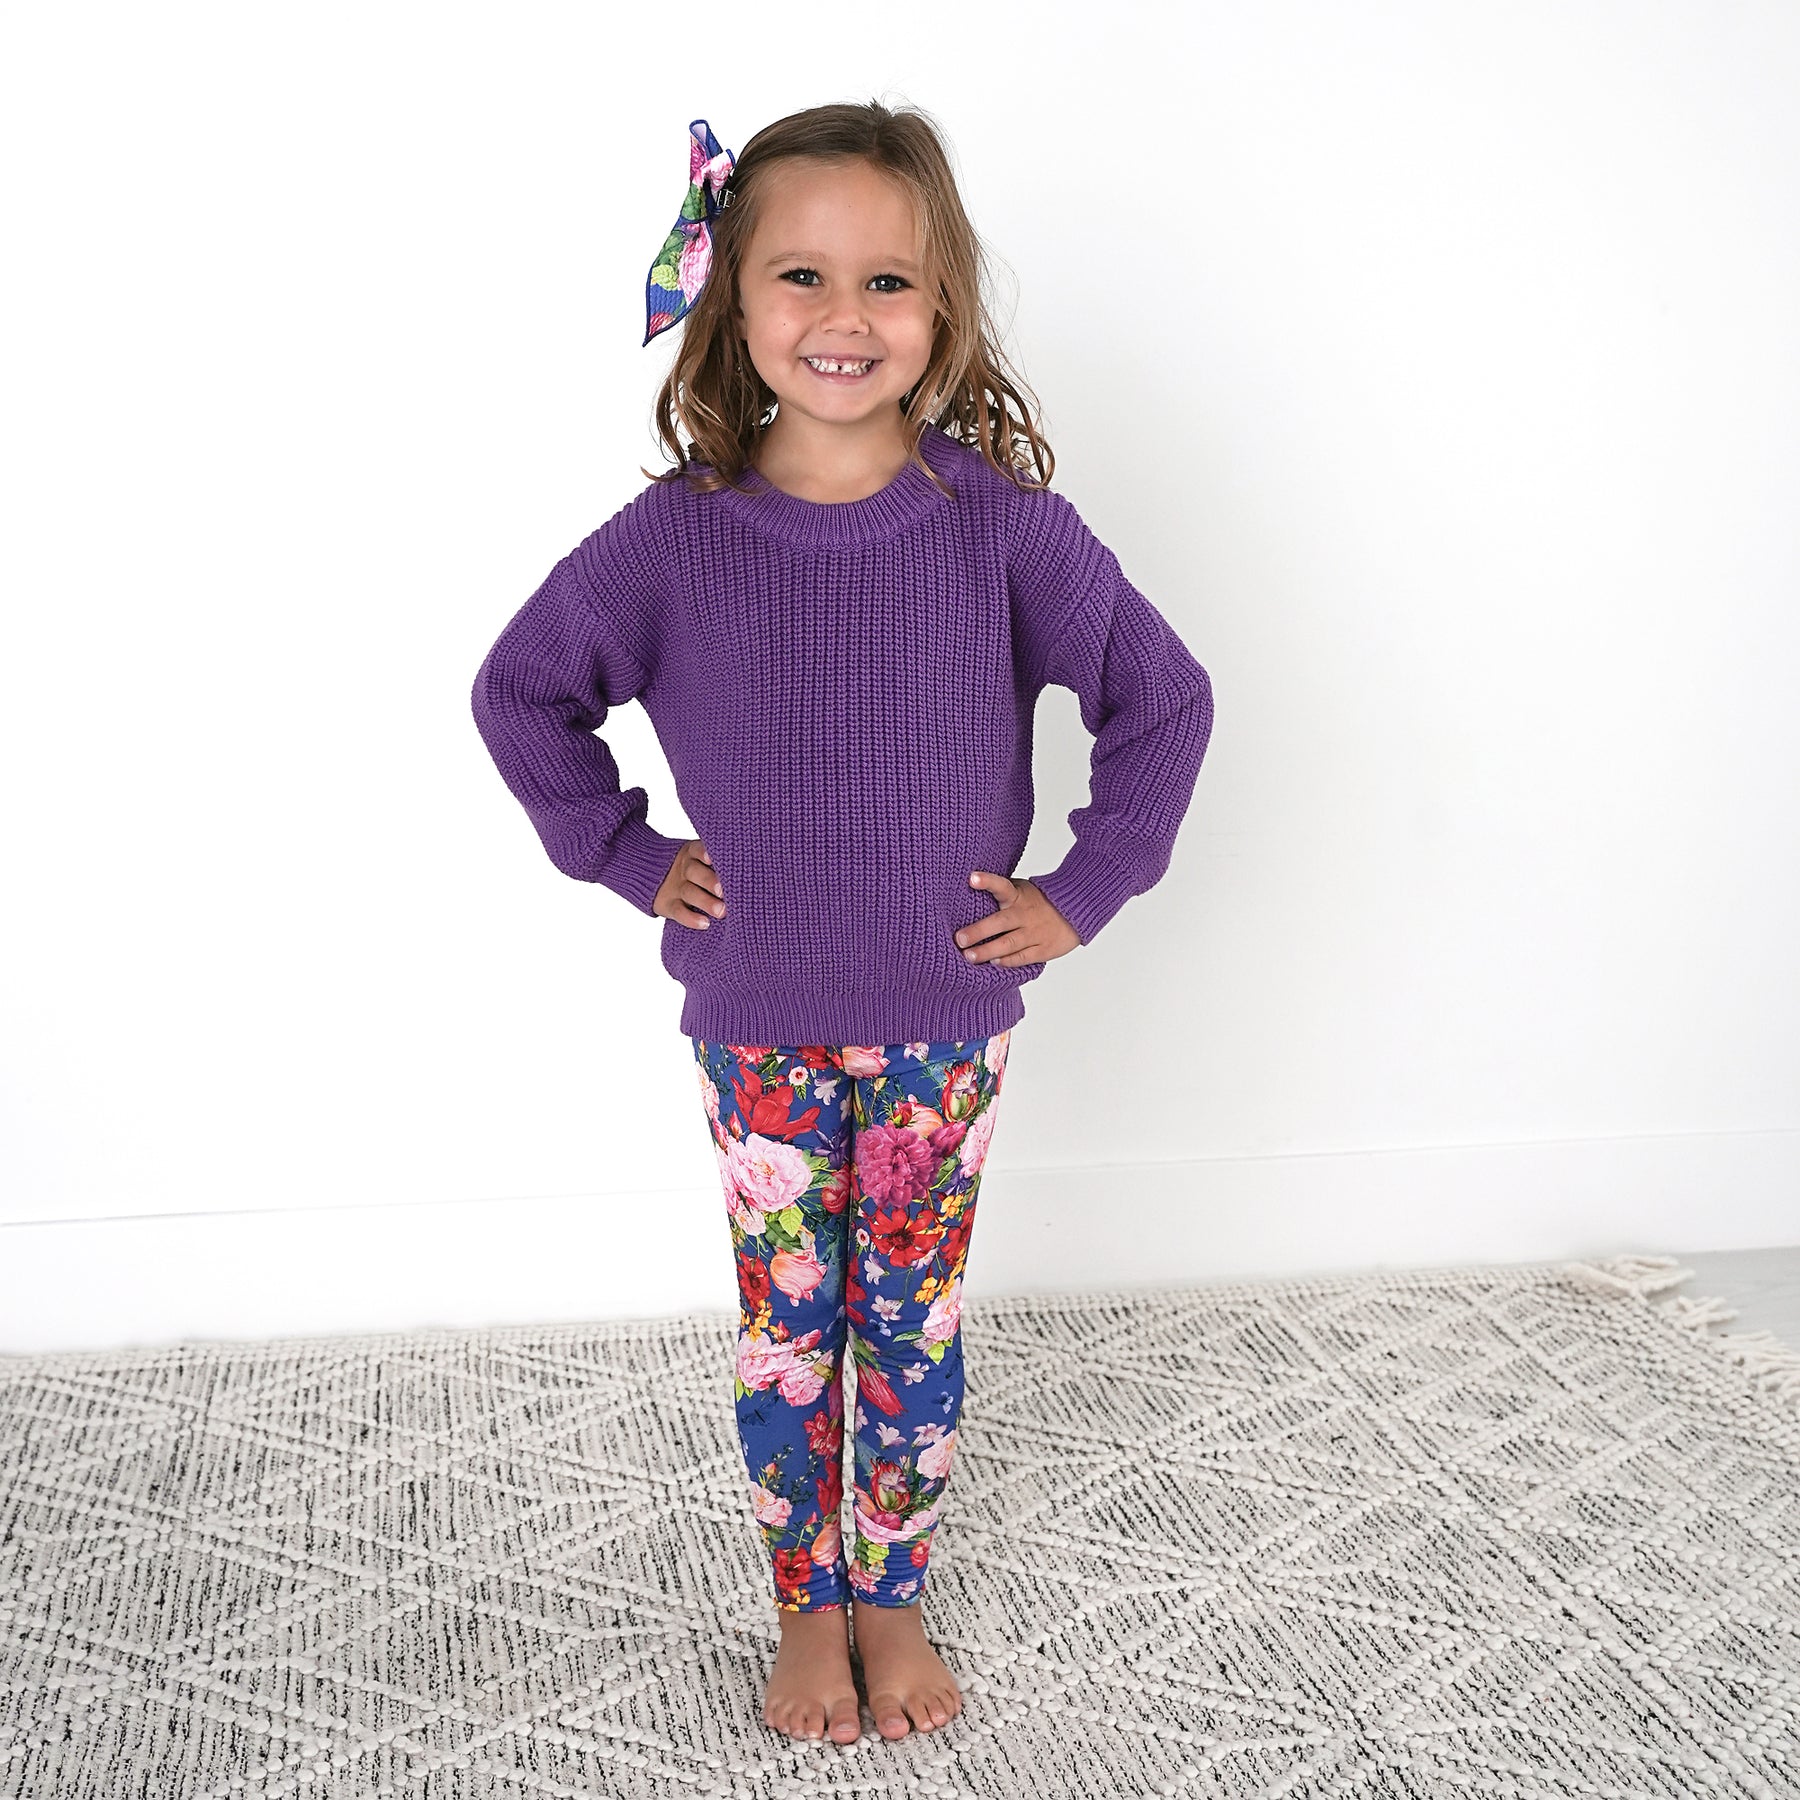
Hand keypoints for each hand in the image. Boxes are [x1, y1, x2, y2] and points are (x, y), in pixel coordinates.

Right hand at [655, 839, 725, 928]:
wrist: (656, 878)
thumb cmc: (698, 870)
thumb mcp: (704, 860)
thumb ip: (724, 863)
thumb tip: (758, 871)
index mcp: (693, 853)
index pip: (698, 850)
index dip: (705, 853)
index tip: (713, 859)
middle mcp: (684, 868)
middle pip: (694, 871)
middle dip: (710, 881)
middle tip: (724, 892)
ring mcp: (675, 886)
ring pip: (689, 892)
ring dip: (706, 902)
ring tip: (722, 912)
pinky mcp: (668, 904)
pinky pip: (678, 912)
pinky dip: (690, 918)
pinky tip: (704, 924)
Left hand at [955, 871, 1080, 965]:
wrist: (1076, 911)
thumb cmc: (1038, 901)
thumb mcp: (1021, 889)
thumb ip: (1001, 893)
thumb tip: (969, 891)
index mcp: (1018, 896)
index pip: (1002, 886)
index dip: (987, 881)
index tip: (972, 878)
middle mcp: (1025, 914)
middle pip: (1000, 922)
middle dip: (978, 931)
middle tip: (959, 939)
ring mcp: (1035, 933)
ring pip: (1008, 944)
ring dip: (987, 951)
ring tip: (969, 956)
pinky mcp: (1043, 949)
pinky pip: (1022, 957)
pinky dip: (1007, 961)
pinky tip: (993, 963)